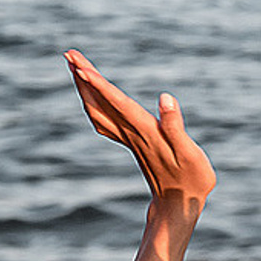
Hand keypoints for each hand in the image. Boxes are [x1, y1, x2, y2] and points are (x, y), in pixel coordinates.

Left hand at [64, 52, 216, 215]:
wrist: (178, 206)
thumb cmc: (190, 181)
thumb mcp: (190, 155)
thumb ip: (175, 127)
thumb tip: (165, 98)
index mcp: (145, 132)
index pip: (117, 104)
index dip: (99, 85)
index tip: (80, 67)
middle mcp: (132, 134)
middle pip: (100, 102)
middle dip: (84, 77)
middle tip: (69, 54)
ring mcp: (129, 139)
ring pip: (97, 110)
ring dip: (85, 87)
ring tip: (76, 66)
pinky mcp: (131, 142)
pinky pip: (103, 120)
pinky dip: (93, 103)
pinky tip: (91, 96)